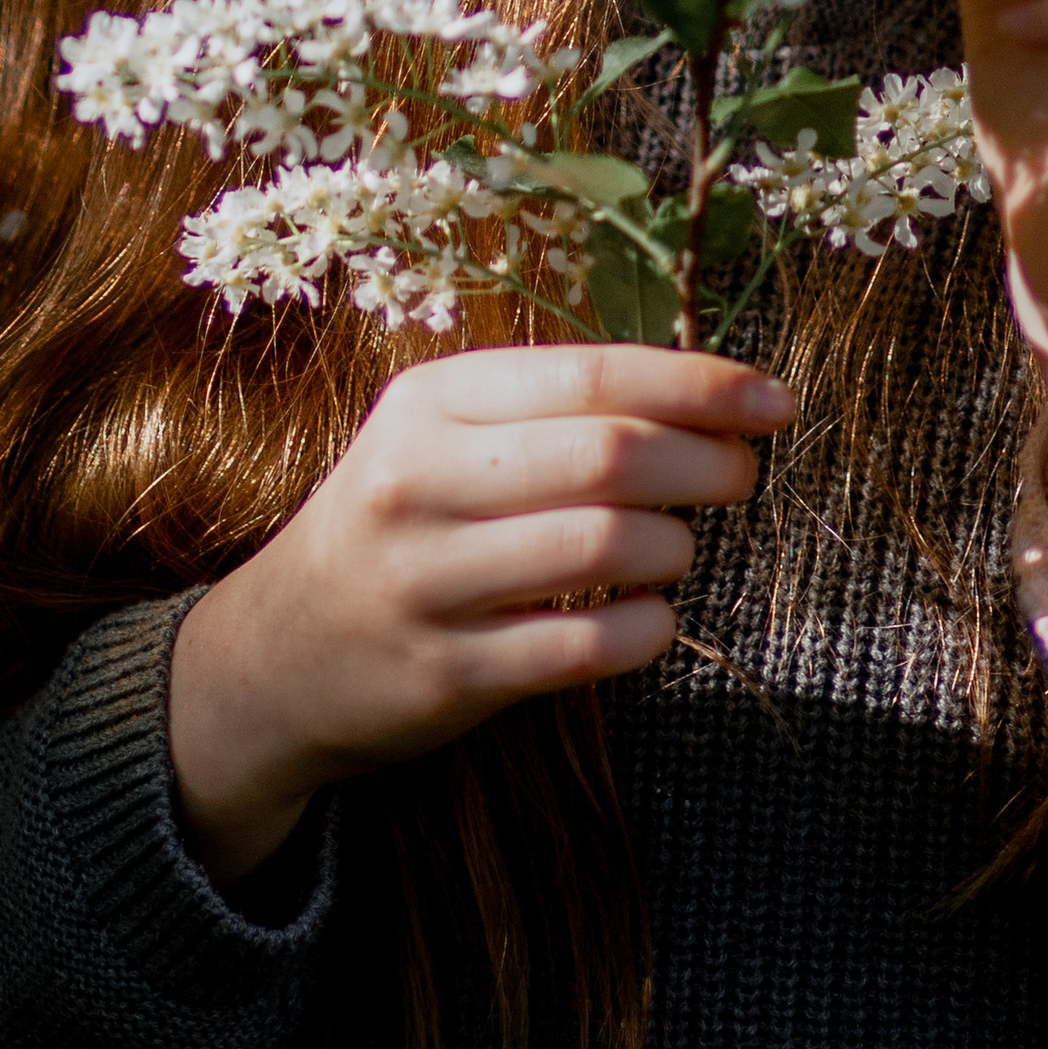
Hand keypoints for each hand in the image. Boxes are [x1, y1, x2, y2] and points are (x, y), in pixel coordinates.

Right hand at [168, 344, 789, 888]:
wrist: (271, 657)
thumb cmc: (398, 523)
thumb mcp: (443, 437)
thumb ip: (555, 411)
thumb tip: (712, 397)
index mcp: (430, 401)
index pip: (593, 374)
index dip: (701, 383)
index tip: (776, 401)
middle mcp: (419, 481)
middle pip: (608, 454)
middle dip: (706, 461)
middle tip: (742, 475)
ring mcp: (426, 580)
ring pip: (603, 546)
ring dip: (675, 546)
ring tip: (676, 549)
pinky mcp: (444, 674)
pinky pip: (582, 647)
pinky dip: (645, 630)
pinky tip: (652, 618)